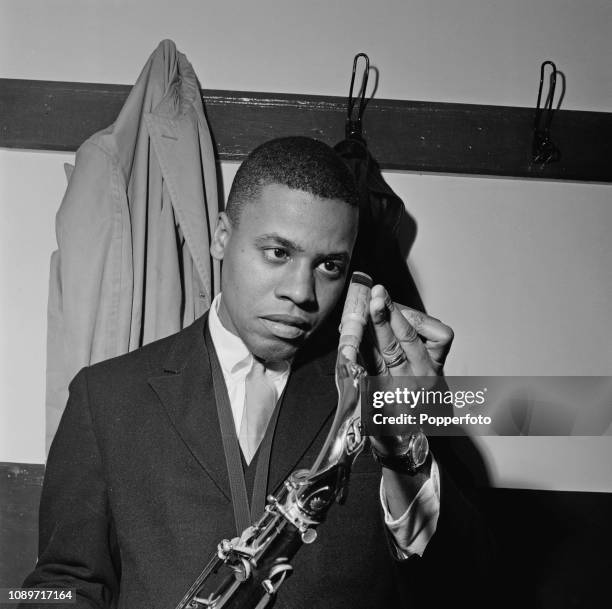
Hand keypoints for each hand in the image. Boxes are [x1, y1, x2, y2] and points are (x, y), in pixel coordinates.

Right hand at [365, 284, 453, 464]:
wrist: (412, 442)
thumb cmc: (384, 423)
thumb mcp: (367, 399)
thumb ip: (362, 366)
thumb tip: (354, 330)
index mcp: (395, 395)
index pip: (384, 354)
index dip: (376, 329)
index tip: (367, 308)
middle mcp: (419, 384)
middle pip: (402, 343)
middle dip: (387, 316)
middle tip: (378, 295)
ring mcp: (435, 374)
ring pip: (423, 337)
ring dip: (401, 315)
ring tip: (384, 302)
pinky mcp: (443, 364)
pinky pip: (439, 336)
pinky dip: (421, 322)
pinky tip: (406, 320)